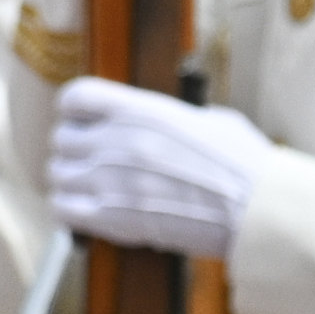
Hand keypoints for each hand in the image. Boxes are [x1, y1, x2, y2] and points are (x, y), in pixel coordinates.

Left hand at [46, 76, 269, 259]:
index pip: (75, 96)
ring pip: (57, 173)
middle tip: (95, 163)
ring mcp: (109, 179)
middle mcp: (116, 140)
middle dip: (75, 151)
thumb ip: (173, 117)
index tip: (83, 122)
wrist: (257, 211)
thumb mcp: (210, 121)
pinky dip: (70, 210)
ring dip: (72, 181)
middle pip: (61, 138)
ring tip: (95, 189)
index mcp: (140, 110)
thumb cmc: (245, 166)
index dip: (74, 110)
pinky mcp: (110, 216)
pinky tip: (89, 211)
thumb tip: (165, 120)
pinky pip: (62, 208)